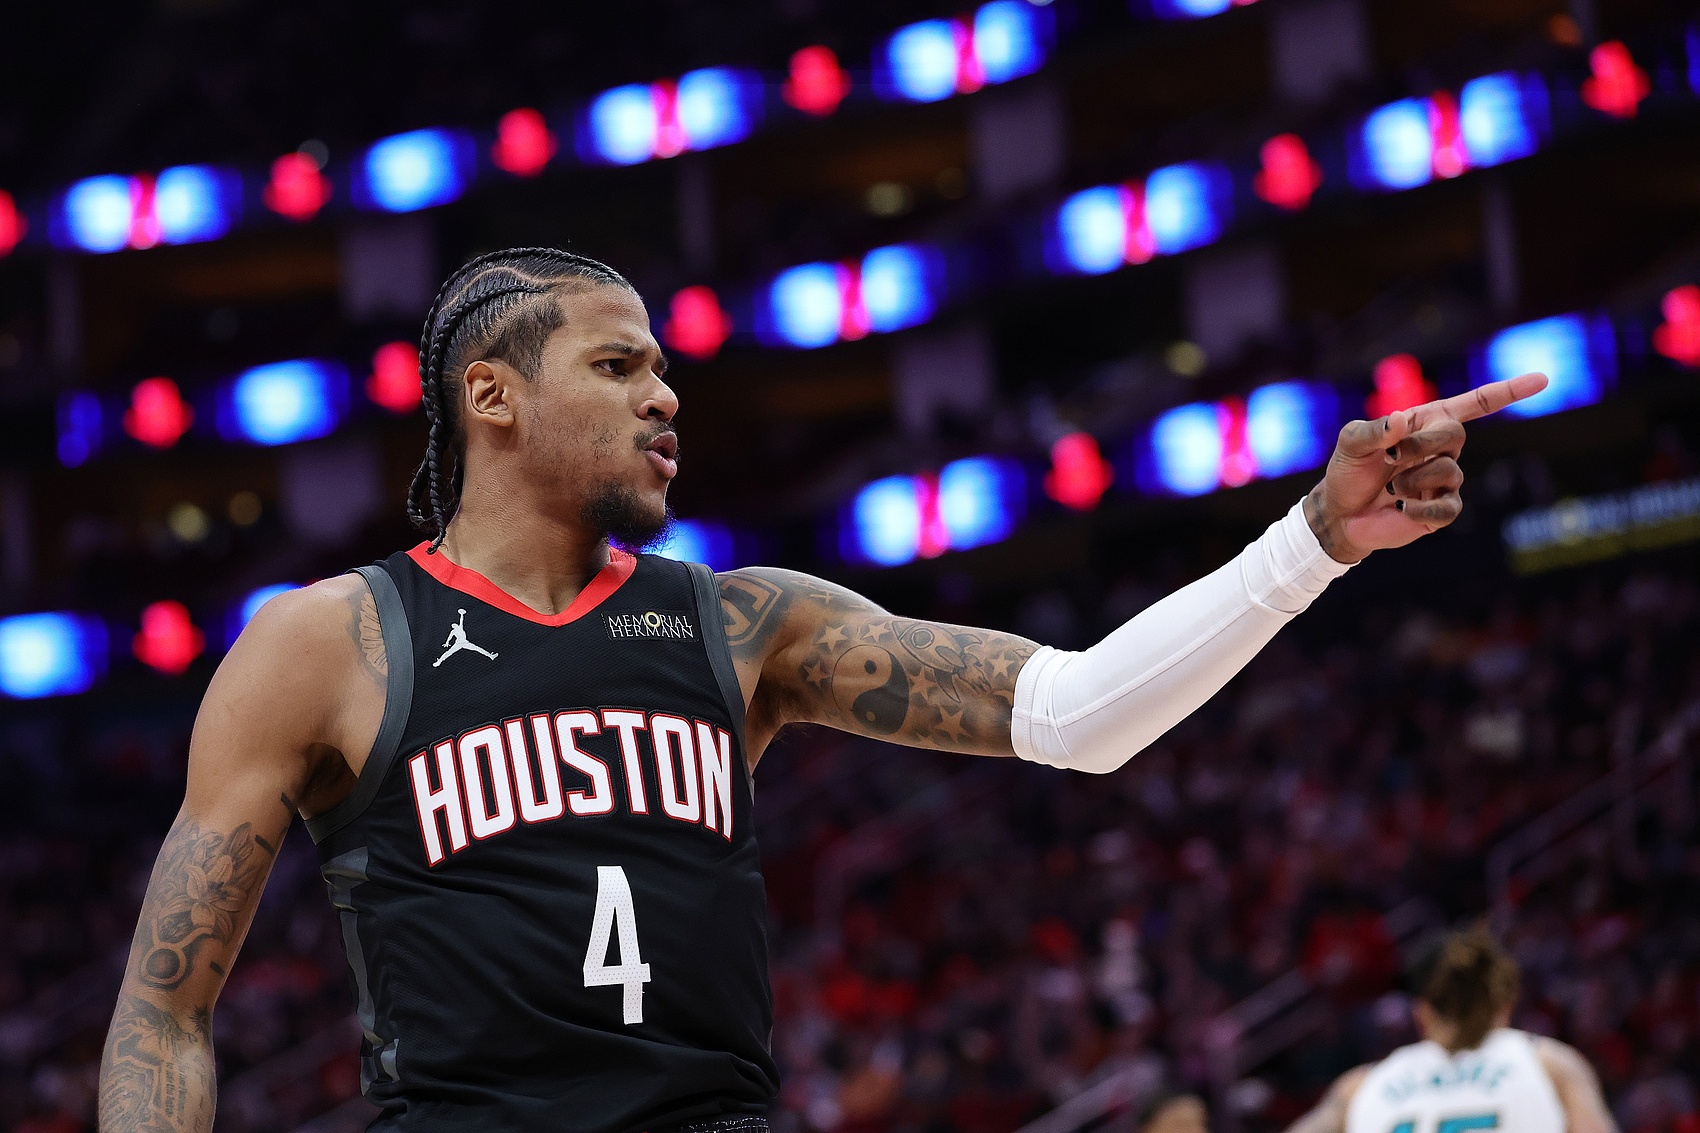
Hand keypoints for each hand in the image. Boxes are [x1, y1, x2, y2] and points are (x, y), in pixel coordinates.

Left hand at [1304, 372, 1548, 562]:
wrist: (1340, 514)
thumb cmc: (1347, 472)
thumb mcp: (1351, 443)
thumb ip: (1373, 429)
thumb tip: (1403, 420)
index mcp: (1425, 423)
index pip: (1473, 404)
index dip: (1507, 392)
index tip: (1542, 380)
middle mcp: (1440, 449)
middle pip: (1455, 435)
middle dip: (1421, 444)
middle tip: (1391, 458)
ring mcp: (1443, 480)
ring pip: (1449, 471)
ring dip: (1413, 477)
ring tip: (1390, 489)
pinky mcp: (1440, 510)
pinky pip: (1449, 507)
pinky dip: (1424, 507)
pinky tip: (1403, 507)